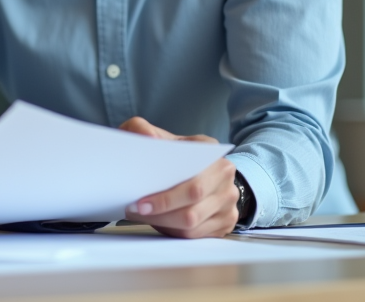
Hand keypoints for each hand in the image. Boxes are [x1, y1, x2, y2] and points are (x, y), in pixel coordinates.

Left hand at [118, 117, 238, 238]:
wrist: (197, 167)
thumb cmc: (171, 154)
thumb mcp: (155, 136)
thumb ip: (141, 129)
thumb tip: (147, 137)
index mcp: (211, 151)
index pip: (192, 183)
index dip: (165, 197)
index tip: (140, 201)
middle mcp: (225, 176)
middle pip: (192, 207)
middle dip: (160, 212)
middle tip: (135, 210)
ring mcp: (228, 200)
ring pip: (192, 224)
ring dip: (162, 223)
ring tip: (141, 214)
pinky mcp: (225, 221)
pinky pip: (196, 235)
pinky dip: (173, 231)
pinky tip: (158, 220)